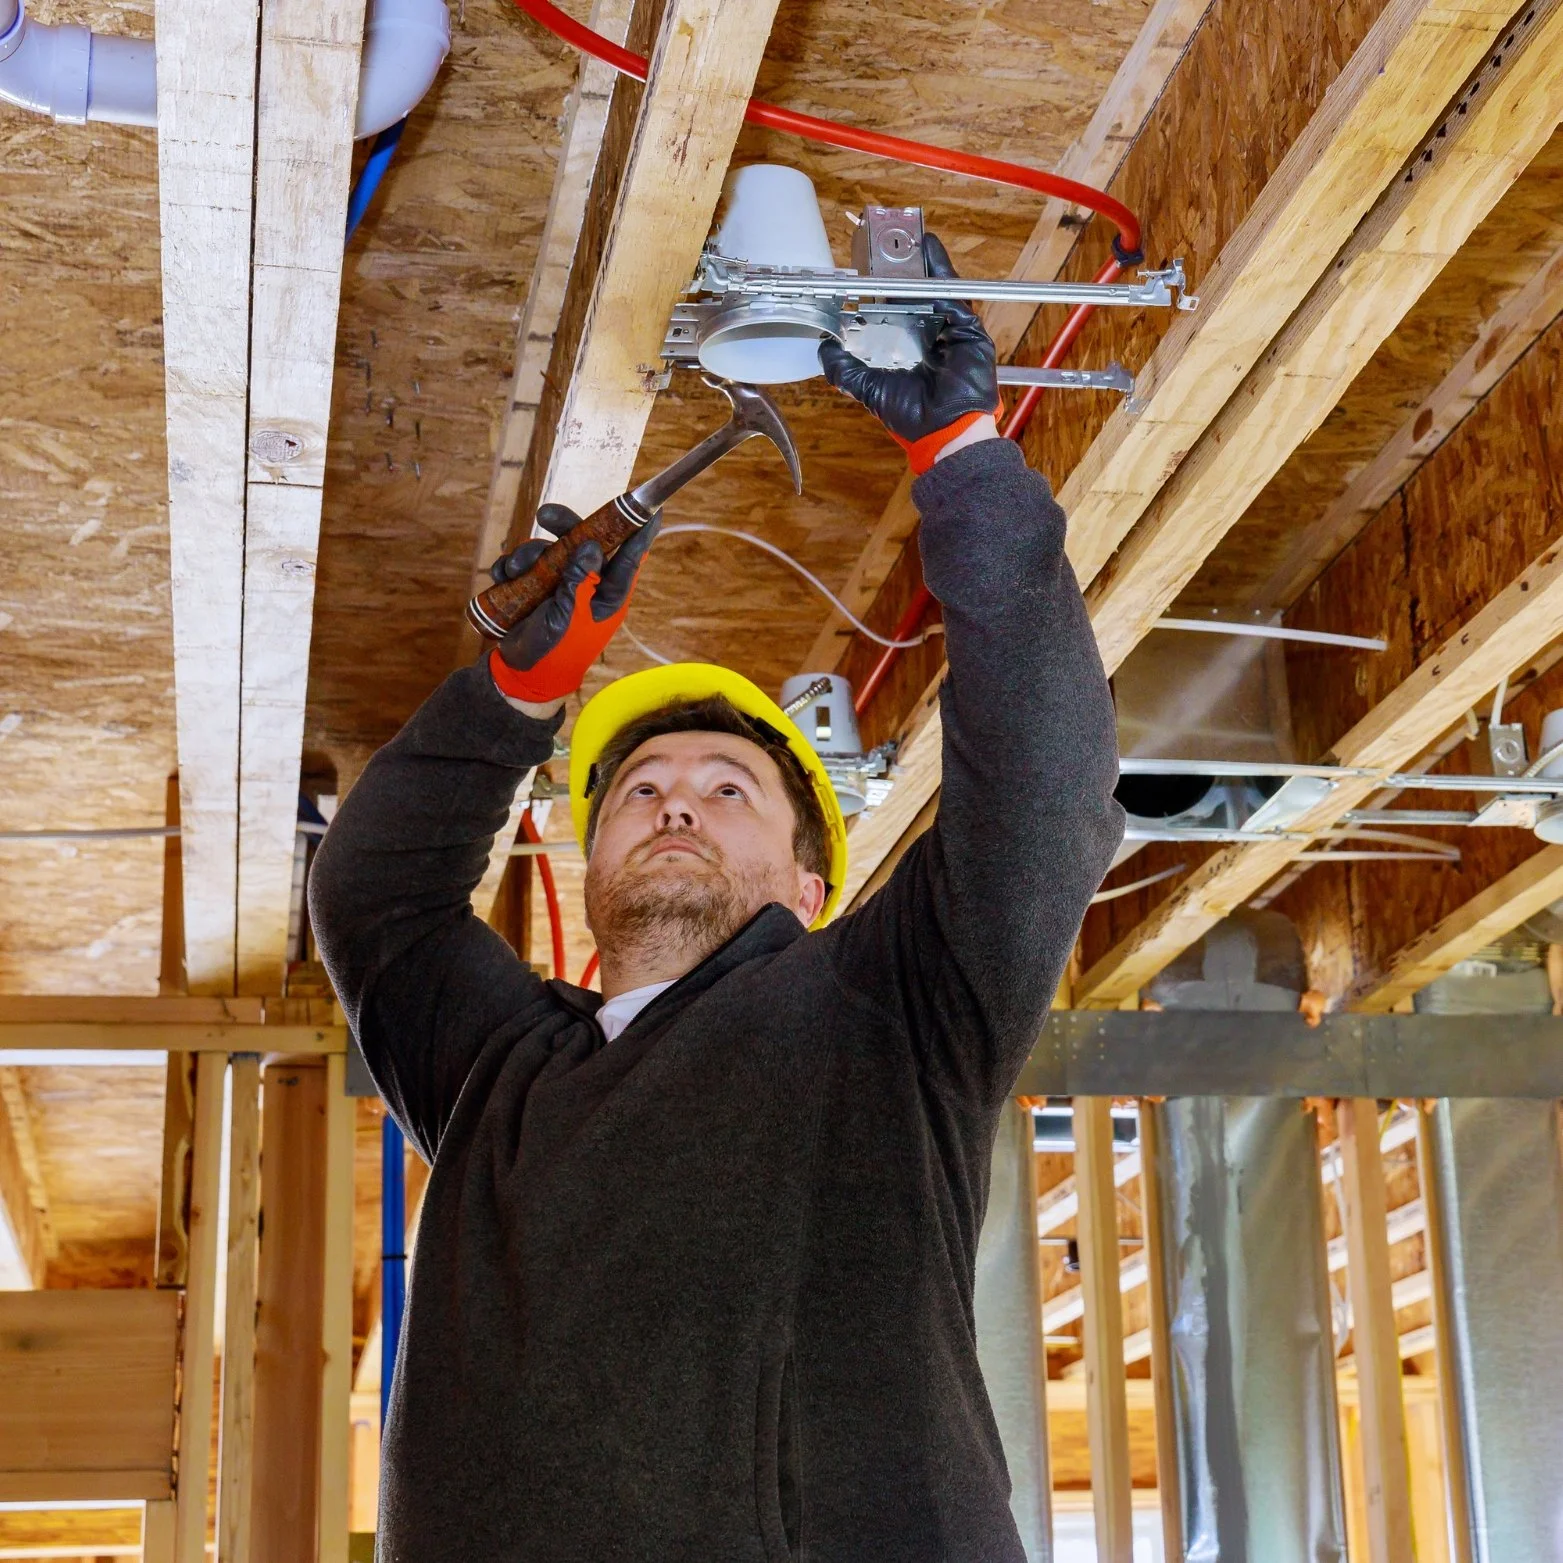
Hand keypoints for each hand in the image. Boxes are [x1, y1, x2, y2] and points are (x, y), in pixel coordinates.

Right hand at [486, 502, 659, 705]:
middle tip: (545, 515)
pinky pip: (526, 564)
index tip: (652, 509)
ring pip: (550, 549)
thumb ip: (580, 580)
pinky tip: (503, 575)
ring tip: (514, 568)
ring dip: (528, 553)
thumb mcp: (571, 616)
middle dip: (564, 525)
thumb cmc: (559, 651)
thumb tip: (591, 545)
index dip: (638, 532)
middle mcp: (588, 584)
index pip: (629, 557)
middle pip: (584, 541)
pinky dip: (512, 566)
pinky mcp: (536, 587)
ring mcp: (561, 584)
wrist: (525, 673)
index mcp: (608, 594)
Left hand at [818, 232, 1000, 472]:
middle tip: (882, 250)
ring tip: (904, 239)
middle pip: (913, 296)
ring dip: (919, 264)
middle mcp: (927, 337)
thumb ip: (845, 369)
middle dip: (899, 273)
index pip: (891, 313)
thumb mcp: (869, 388)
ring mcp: (948, 331)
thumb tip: (822, 347)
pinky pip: (954, 292)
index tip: (863, 276)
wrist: (945, 431)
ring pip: (933, 290)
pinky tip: (928, 247)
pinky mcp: (966, 328)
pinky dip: (941, 269)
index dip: (878, 294)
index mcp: (906, 351)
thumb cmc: (913, 418)